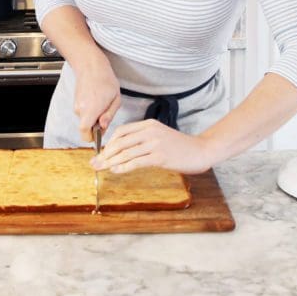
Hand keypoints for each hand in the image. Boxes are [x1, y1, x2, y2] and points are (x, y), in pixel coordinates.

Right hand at [73, 60, 121, 143]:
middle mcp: (80, 109)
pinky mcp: (75, 102)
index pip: (84, 133)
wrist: (90, 66)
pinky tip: (97, 99)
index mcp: (91, 110)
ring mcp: (76, 105)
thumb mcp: (115, 99)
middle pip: (86, 127)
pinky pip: (83, 112)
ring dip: (93, 116)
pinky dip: (90, 110)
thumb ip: (109, 116)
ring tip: (102, 103)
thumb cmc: (105, 80)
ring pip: (85, 119)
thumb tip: (103, 127)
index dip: (91, 138)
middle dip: (95, 126)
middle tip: (106, 115)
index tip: (99, 134)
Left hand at [90, 119, 213, 174]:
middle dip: (105, 154)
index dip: (108, 143)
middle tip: (95, 163)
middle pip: (120, 142)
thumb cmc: (180, 146)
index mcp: (149, 124)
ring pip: (126, 152)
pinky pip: (136, 162)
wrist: (201, 150)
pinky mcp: (160, 156)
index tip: (101, 153)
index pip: (121, 131)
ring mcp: (155, 143)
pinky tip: (116, 171)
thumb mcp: (160, 136)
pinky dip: (123, 167)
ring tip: (101, 169)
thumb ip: (143, 139)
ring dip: (110, 162)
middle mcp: (150, 131)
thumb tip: (122, 151)